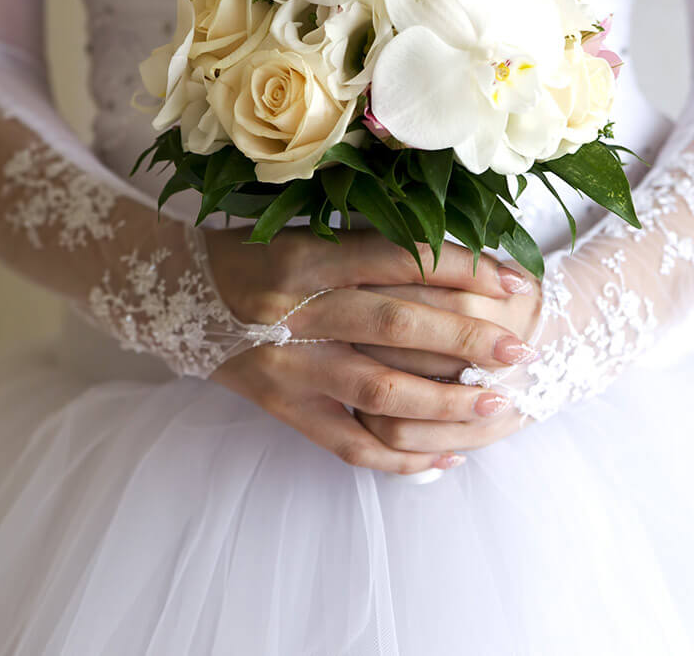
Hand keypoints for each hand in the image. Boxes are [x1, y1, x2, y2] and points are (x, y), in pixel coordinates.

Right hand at [205, 227, 538, 474]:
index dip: (463, 269)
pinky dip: (399, 458)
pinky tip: (445, 459)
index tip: (514, 281)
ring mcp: (288, 367)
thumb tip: (455, 265)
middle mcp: (297, 311)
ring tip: (496, 404)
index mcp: (307, 256)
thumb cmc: (254, 253)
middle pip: (397, 326)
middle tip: (519, 349)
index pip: (400, 259)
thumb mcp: (306, 235)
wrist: (174, 293)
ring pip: (379, 392)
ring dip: (444, 402)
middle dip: (466, 339)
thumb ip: (370, 248)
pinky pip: (346, 444)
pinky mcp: (282, 408)